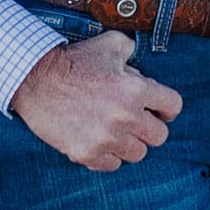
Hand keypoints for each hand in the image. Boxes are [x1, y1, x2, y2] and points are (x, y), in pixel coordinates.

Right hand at [10, 31, 182, 170]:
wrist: (37, 80)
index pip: (173, 106)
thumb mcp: (111, 44)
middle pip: (159, 136)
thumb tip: (143, 72)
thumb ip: (133, 53)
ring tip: (116, 131)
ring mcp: (106, 139)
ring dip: (130, 143)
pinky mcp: (87, 154)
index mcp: (136, 89)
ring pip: (138, 154)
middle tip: (136, 121)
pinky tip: (99, 141)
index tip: (157, 109)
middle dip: (150, 127)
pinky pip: (112, 165)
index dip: (167, 107)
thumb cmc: (75, 61)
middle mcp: (125, 117)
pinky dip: (108, 156)